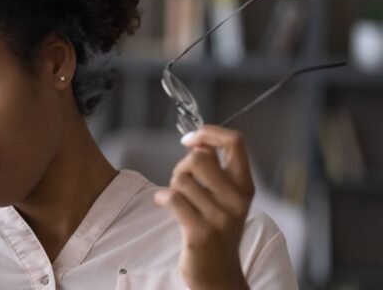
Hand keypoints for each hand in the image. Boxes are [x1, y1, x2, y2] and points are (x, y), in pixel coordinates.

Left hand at [154, 125, 254, 289]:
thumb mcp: (226, 199)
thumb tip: (198, 142)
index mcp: (244, 186)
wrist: (219, 275)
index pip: (235, 142)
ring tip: (178, 200)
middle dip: (182, 166)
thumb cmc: (217, 232)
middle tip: (182, 182)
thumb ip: (216, 172)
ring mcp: (219, 217)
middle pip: (199, 158)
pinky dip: (161, 198)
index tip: (191, 139)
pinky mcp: (200, 232)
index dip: (209, 132)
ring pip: (181, 179)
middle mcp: (236, 200)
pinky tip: (164, 203)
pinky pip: (173, 198)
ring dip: (172, 186)